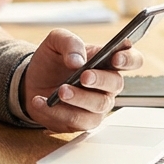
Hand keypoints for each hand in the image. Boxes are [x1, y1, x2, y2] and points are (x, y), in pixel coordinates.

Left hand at [22, 29, 143, 132]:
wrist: (32, 82)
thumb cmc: (52, 61)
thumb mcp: (55, 42)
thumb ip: (69, 43)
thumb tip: (77, 61)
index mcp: (107, 61)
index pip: (131, 59)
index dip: (129, 59)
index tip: (116, 58)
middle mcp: (107, 85)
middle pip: (116, 84)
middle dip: (100, 80)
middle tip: (84, 76)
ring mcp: (97, 105)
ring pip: (98, 105)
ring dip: (79, 98)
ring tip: (60, 91)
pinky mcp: (82, 121)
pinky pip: (75, 120)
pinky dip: (56, 111)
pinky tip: (40, 101)